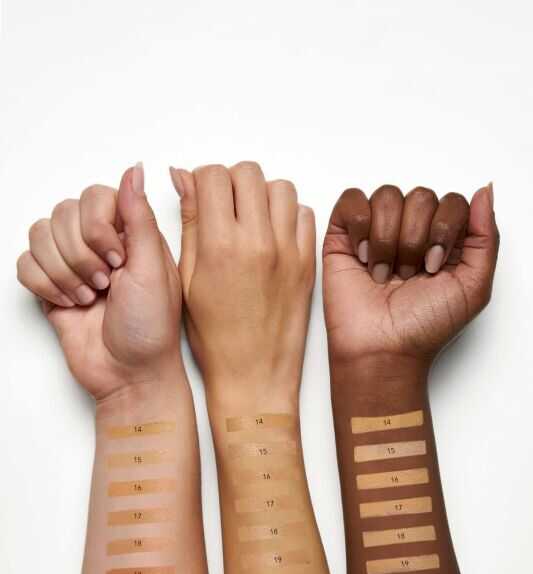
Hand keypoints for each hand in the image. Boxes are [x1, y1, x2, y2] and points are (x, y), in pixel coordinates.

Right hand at [17, 164, 181, 399]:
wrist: (129, 376)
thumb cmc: (151, 329)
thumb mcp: (153, 270)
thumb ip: (139, 218)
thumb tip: (135, 169)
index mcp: (130, 235)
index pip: (95, 196)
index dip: (97, 225)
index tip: (117, 260)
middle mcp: (99, 244)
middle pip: (63, 213)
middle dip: (80, 255)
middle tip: (104, 285)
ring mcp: (73, 265)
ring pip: (40, 235)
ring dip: (62, 271)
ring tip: (88, 298)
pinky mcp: (51, 288)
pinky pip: (25, 264)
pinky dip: (44, 285)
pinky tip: (69, 305)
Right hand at [170, 161, 314, 404]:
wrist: (253, 376)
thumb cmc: (215, 338)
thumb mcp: (188, 278)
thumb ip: (190, 223)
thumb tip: (183, 178)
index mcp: (220, 246)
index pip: (213, 176)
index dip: (202, 180)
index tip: (200, 194)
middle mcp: (258, 242)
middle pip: (248, 173)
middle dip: (230, 181)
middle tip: (223, 205)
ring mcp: (288, 251)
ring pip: (280, 187)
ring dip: (261, 194)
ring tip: (249, 218)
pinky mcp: (308, 262)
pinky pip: (304, 214)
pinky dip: (287, 215)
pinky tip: (271, 235)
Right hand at [323, 184, 498, 364]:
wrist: (382, 349)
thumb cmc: (424, 327)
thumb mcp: (474, 287)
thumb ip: (486, 238)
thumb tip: (484, 191)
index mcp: (444, 240)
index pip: (452, 202)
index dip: (444, 229)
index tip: (434, 267)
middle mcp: (412, 231)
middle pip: (420, 197)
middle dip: (414, 240)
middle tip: (407, 275)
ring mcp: (377, 231)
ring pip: (387, 196)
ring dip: (387, 240)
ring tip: (383, 273)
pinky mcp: (344, 236)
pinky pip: (352, 200)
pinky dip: (359, 226)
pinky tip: (363, 257)